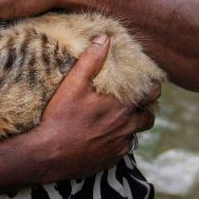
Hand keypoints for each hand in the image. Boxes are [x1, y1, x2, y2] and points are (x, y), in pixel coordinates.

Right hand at [24, 36, 156, 182]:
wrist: (47, 155)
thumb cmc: (60, 117)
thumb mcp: (73, 84)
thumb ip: (91, 60)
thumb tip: (105, 38)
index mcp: (121, 105)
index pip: (152, 94)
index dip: (152, 88)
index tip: (147, 84)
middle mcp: (126, 126)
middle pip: (149, 117)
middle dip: (145, 109)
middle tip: (135, 102)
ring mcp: (119, 145)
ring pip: (136, 134)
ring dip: (132, 126)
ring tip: (120, 119)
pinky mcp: (111, 159)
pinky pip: (124, 149)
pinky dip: (119, 141)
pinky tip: (105, 136)